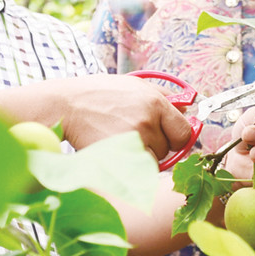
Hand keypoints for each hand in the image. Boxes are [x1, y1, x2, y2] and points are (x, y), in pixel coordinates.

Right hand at [60, 75, 194, 160]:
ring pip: (152, 162)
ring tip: (120, 139)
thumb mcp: (134, 84)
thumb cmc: (99, 94)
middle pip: (167, 150)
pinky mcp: (118, 157)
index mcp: (154, 102)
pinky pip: (136, 171)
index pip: (183, 133)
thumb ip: (164, 95)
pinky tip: (114, 150)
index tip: (168, 138)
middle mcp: (146, 121)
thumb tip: (188, 108)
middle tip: (132, 133)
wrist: (67, 106)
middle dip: (155, 146)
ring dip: (141, 156)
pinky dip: (128, 165)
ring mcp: (132, 140)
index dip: (176, 138)